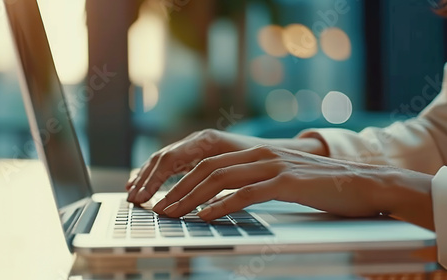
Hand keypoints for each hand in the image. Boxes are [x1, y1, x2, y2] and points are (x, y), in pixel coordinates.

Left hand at [126, 129, 326, 203]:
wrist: (365, 183)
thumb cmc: (323, 186)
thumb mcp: (283, 180)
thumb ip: (256, 182)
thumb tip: (226, 199)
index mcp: (257, 153)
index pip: (209, 163)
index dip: (183, 180)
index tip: (166, 197)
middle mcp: (261, 154)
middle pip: (208, 169)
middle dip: (178, 189)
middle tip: (159, 207)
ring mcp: (274, 166)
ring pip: (221, 179)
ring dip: (192, 198)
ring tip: (173, 213)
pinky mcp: (287, 182)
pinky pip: (246, 193)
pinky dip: (222, 205)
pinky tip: (206, 216)